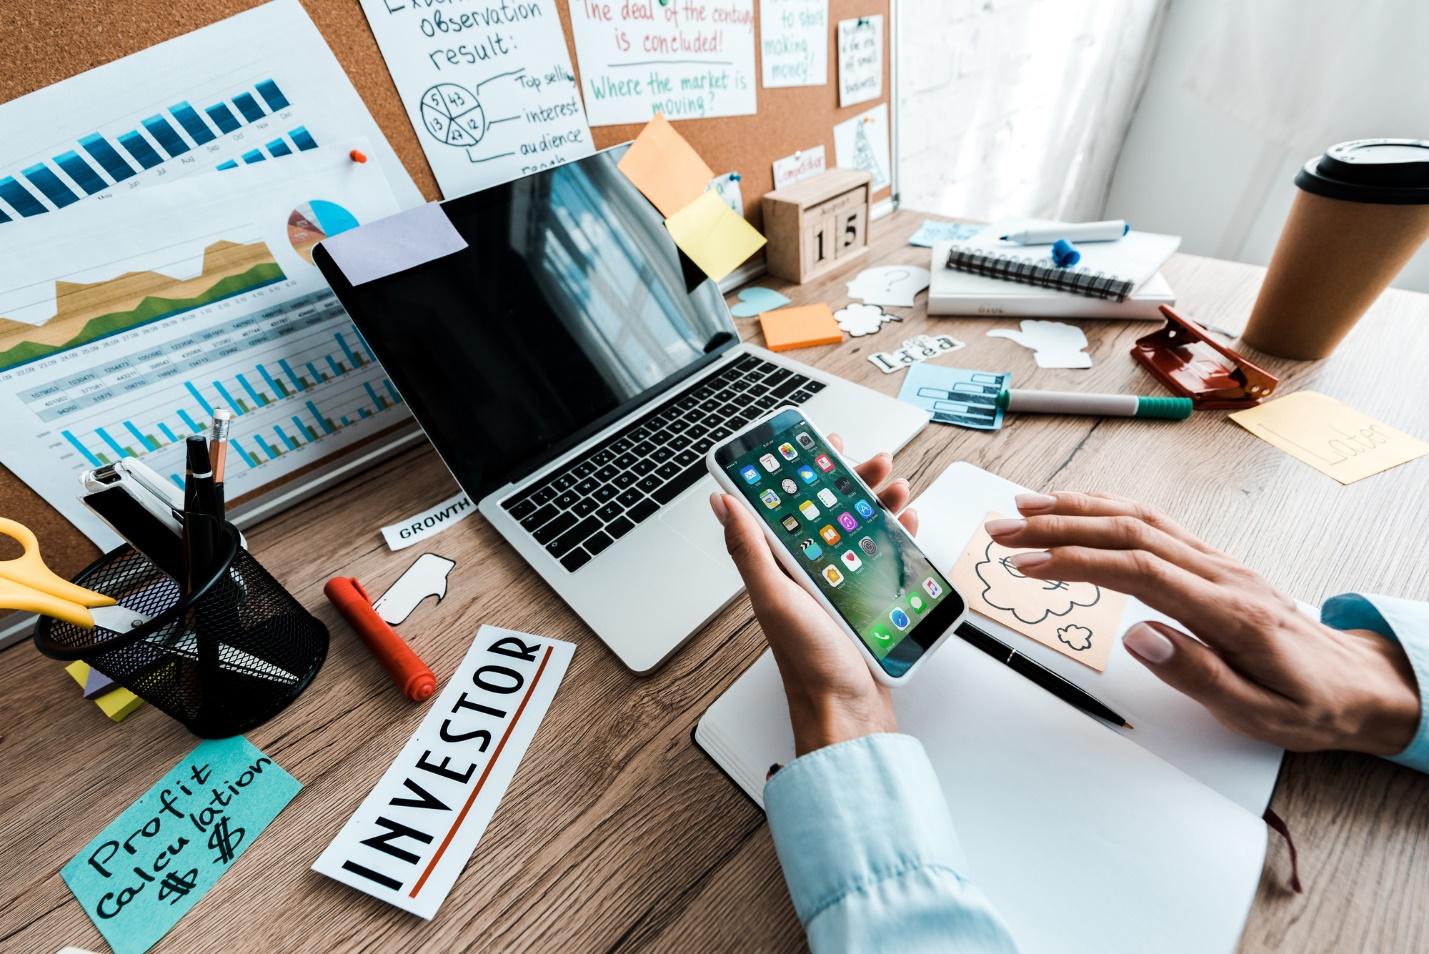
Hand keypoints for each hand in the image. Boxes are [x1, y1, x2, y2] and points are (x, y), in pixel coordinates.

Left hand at [710, 436, 917, 755]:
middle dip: (852, 483)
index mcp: (780, 568)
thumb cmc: (810, 666)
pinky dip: (899, 537)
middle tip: (873, 462)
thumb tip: (722, 502)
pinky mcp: (868, 602)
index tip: (816, 445)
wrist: (850, 716)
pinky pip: (886, 559)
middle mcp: (808, 574)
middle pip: (831, 513)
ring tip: (898, 487)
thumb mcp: (775, 599)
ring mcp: (840, 587)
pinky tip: (908, 523)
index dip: (801, 474)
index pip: (787, 507)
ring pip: (862, 531)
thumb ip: (749, 549)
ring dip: (880, 504)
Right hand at [984, 492, 1420, 754]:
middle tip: (1002, 529)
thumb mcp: (1258, 713)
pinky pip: (1155, 522)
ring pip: (1139, 518)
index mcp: (1228, 612)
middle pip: (1128, 532)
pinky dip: (1109, 507)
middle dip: (1057, 526)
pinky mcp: (1211, 562)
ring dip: (1076, 509)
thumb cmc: (1308, 704)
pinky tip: (1078, 506)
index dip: (1077, 561)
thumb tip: (1138, 637)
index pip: (1139, 571)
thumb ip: (1196, 674)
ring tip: (1023, 508)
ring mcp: (1216, 562)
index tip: (1028, 564)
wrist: (1356, 683)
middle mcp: (1220, 574)